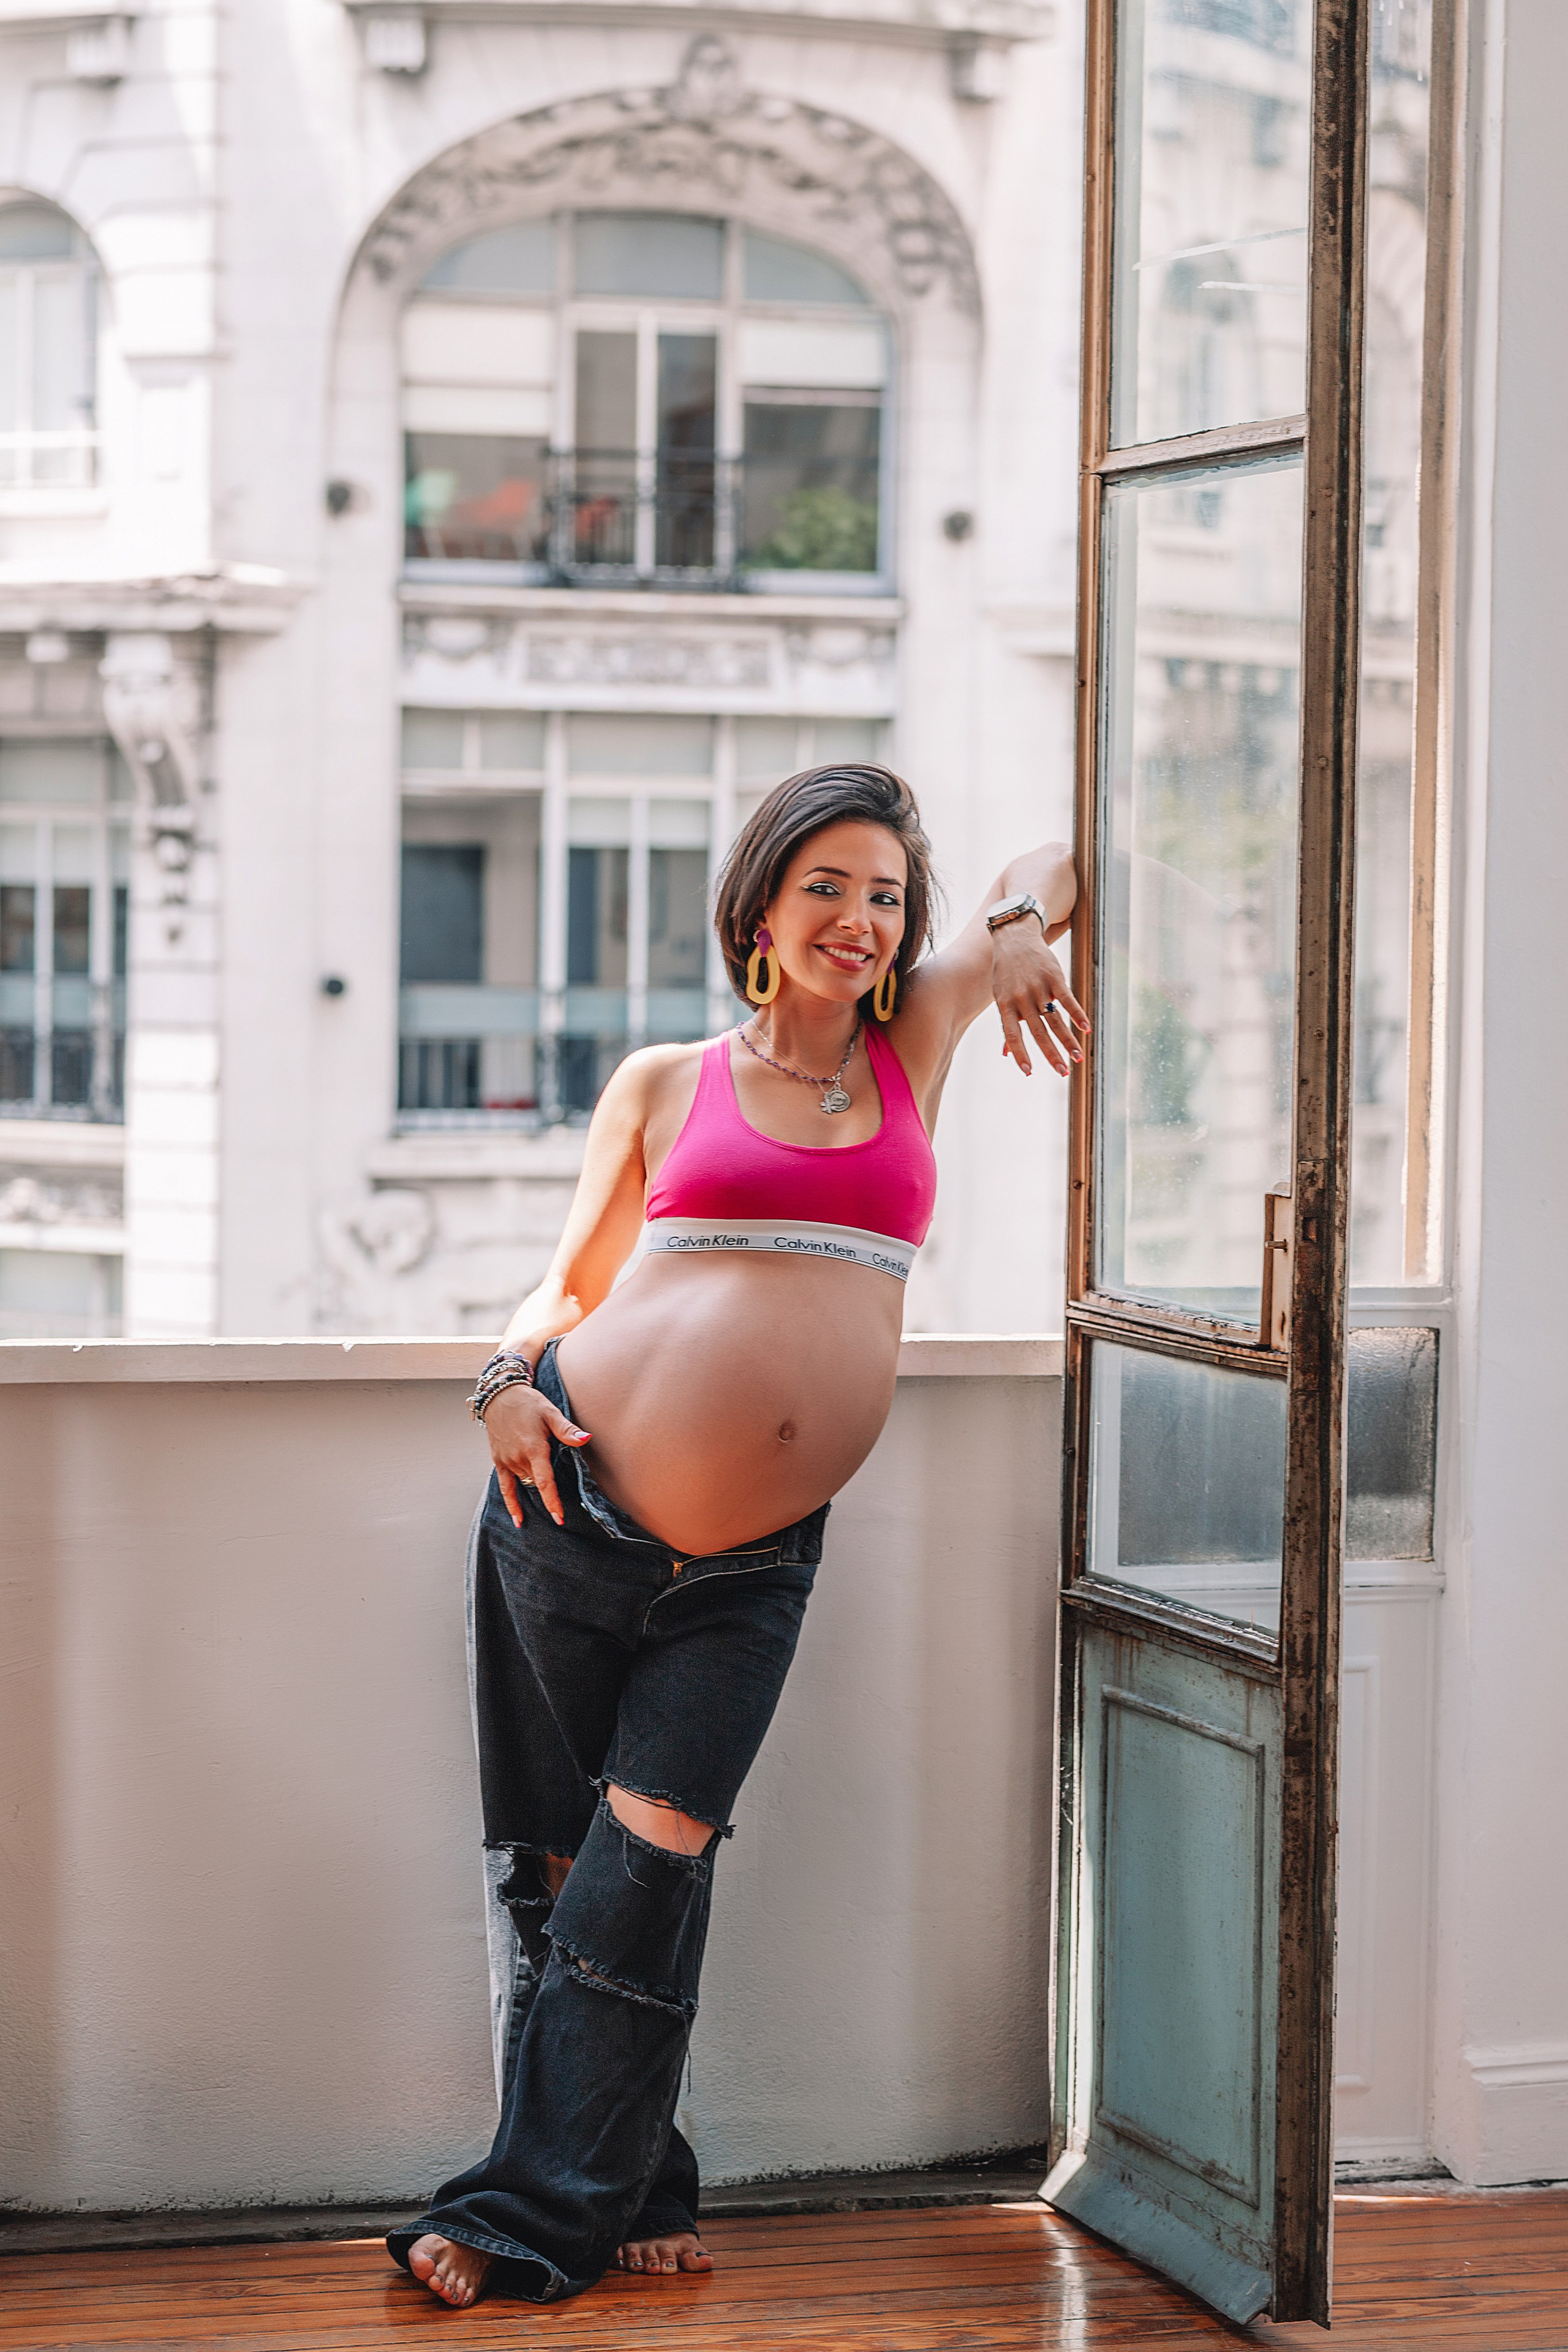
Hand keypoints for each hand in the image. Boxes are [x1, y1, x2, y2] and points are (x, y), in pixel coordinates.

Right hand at [483, 1383, 591, 1529]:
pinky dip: (511, 1503)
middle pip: (537, 1483)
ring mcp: (507, 1461)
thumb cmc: (527, 1403)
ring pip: (525, 1483)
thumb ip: (567, 1430)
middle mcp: (518, 1457)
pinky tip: (518, 1519)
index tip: (559, 1517)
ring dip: (535, 1491)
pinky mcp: (498, 1461)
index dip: (552, 1501)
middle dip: (549, 1493)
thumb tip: (586, 1438)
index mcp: (533, 1448)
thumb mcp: (550, 1412)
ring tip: (549, 1506)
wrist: (499, 1395)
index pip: (544, 1481)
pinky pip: (504, 1487)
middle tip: (564, 1505)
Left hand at [991, 921, 1088, 1076]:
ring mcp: (1039, 988)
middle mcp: (1022, 999)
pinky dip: (1077, 1015)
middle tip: (1063, 1073)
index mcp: (1006, 1005)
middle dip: (1052, 1054)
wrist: (1015, 938)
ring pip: (1055, 1020)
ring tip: (1078, 1058)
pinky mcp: (1054, 978)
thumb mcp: (1001, 996)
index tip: (1029, 1072)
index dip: (1020, 1053)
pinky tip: (1086, 1029)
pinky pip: (1068, 1000)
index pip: (1013, 1035)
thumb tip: (1006, 1054)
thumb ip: (1008, 1025)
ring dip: (1068, 1041)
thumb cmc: (1006, 972)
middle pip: (1039, 1032)